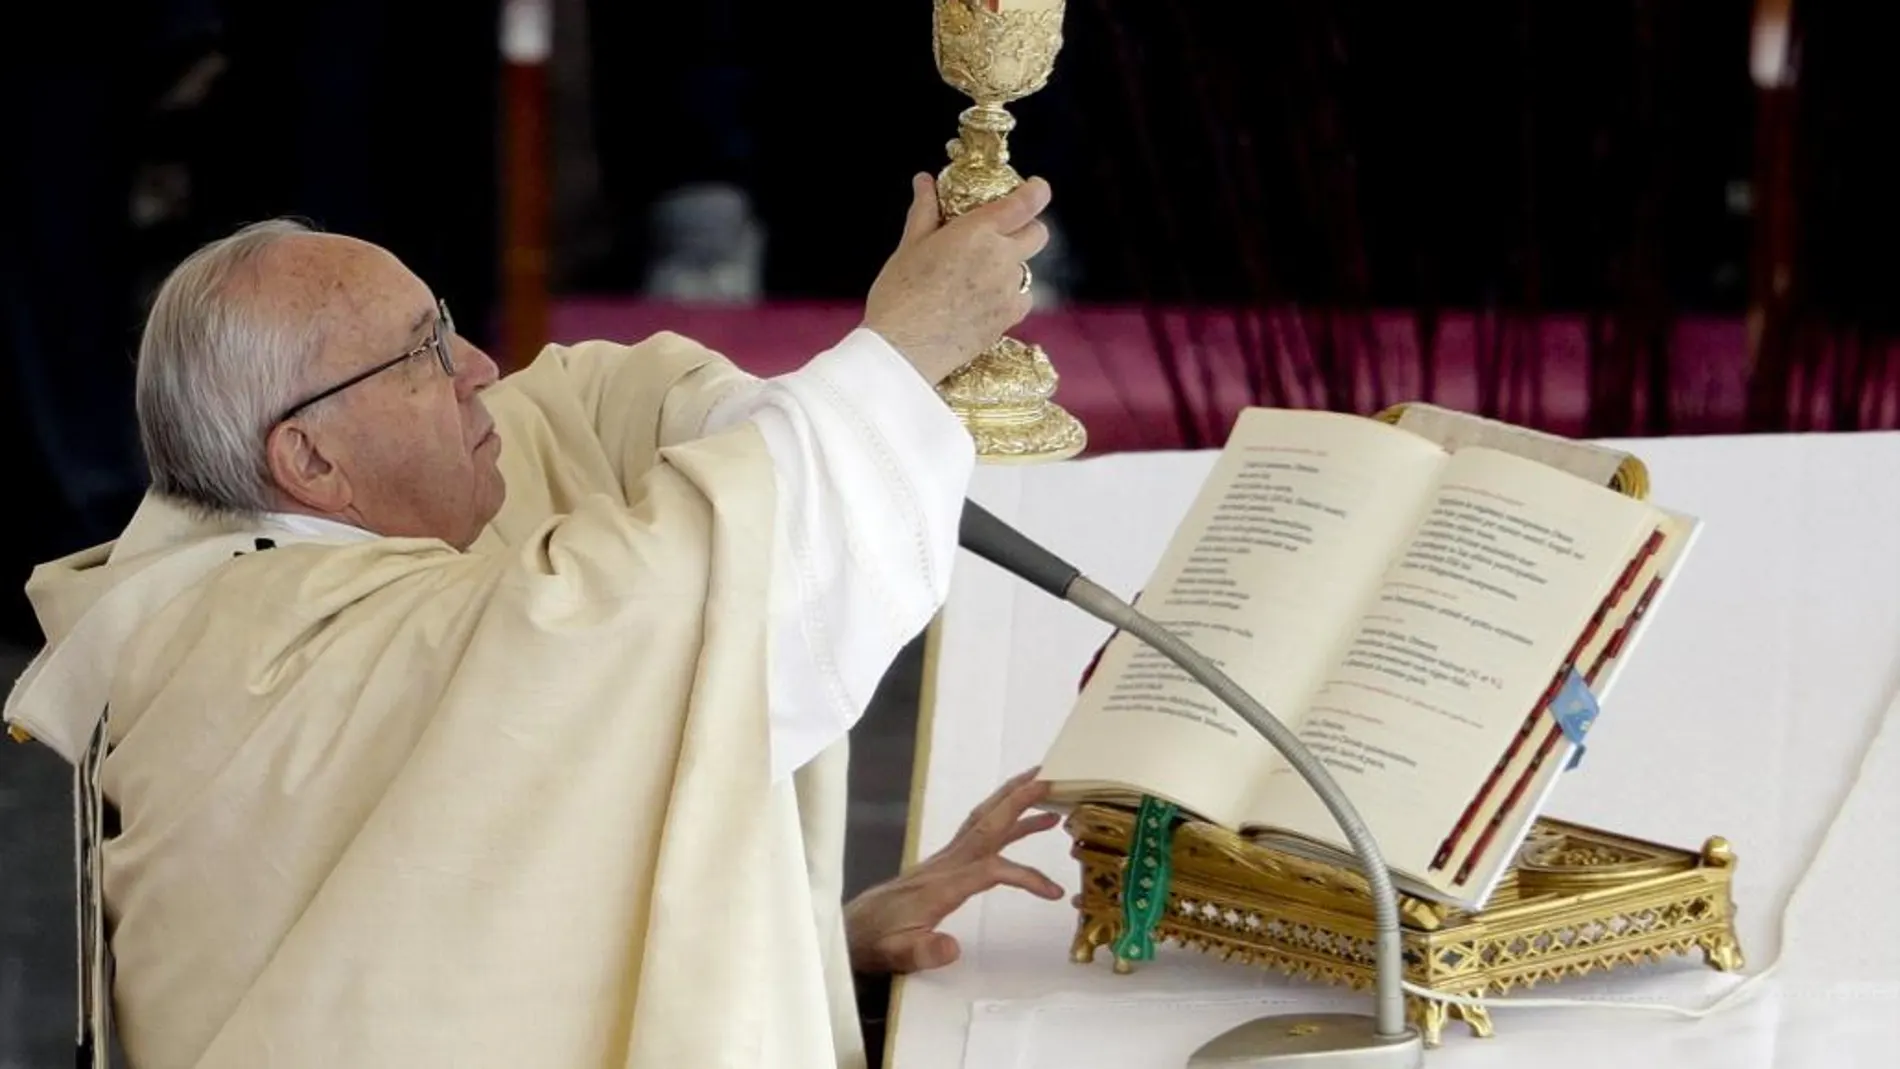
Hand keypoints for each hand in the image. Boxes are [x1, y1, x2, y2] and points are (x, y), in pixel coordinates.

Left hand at [843, 767, 1064, 973]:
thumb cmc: (878, 942)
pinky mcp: (942, 864)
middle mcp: (945, 864)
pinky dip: (999, 823)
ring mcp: (943, 860)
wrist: (853, 931)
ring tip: (1045, 794)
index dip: (1025, 875)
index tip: (1053, 891)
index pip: (991, 869)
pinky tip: (1015, 825)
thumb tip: (953, 947)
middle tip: (1049, 779)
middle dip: (1017, 800)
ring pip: (982, 823)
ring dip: (1011, 804)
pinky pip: (976, 835)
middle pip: (986, 824)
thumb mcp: (900, 954)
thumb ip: (926, 951)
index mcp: (942, 885)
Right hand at [861, 173, 1051, 383]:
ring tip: (977, 277)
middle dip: (1025, 229)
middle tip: (1000, 235)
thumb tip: (924, 182)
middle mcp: (1001, 258)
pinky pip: (1022, 298)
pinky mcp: (1009, 318)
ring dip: (1010, 266)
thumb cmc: (899, 295)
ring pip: (1026, 269)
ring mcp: (1008, 290)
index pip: (1026, 203)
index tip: (1036, 189)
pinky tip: (983, 302)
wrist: (903, 350)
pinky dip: (1010, 296)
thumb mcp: (909, 246)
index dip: (1037, 192)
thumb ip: (925, 210)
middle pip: (1038, 234)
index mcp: (978, 232)